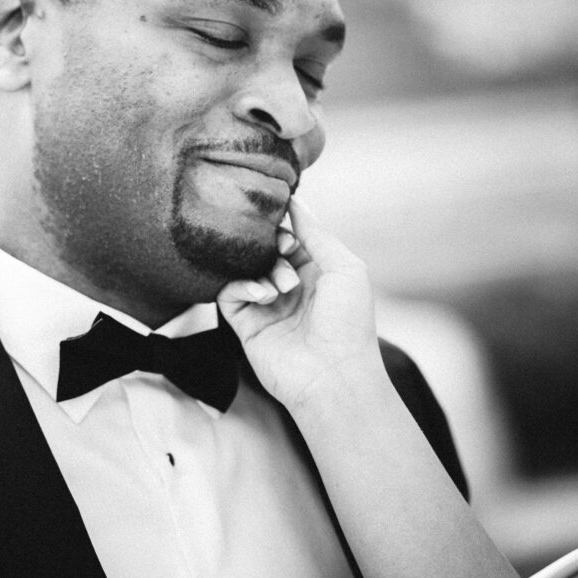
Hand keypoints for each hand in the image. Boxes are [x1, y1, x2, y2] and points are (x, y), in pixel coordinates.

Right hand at [216, 197, 380, 409]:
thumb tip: (294, 201)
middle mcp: (290, 287)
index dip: (284, 228)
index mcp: (317, 272)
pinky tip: (262, 295)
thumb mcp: (345, 266)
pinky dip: (241, 287)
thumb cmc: (349, 323)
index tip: (283, 228)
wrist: (334, 377)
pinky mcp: (246, 325)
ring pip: (245, 269)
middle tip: (282, 256)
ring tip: (279, 288)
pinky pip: (229, 294)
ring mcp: (267, 306)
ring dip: (260, 269)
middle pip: (264, 250)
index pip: (290, 237)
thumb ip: (317, 232)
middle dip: (270, 247)